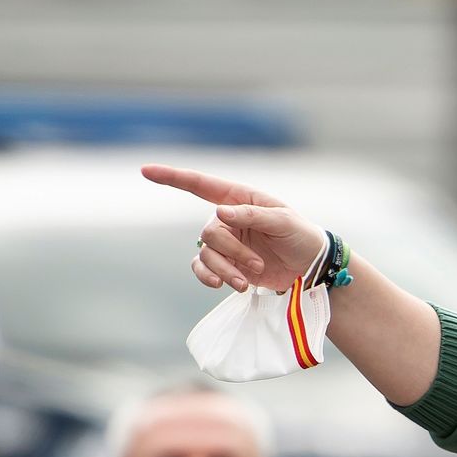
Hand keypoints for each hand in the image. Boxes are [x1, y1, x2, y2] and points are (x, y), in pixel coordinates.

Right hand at [144, 164, 324, 293]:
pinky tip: (223, 285)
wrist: (310, 267)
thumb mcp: (283, 221)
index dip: (172, 177)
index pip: (200, 185)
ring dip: (226, 269)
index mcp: (240, 198)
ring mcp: (226, 243)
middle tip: (258, 265)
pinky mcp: (227, 264)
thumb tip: (219, 212)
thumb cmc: (300, 236)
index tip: (146, 171)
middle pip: (209, 233)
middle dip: (232, 252)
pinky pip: (203, 269)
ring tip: (247, 281)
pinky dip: (210, 277)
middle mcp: (228, 218)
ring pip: (206, 254)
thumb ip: (252, 215)